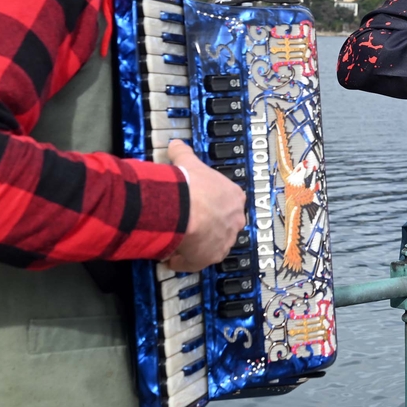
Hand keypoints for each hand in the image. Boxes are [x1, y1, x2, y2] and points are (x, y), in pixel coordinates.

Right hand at [164, 139, 246, 271]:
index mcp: (234, 196)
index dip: (211, 204)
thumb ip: (182, 152)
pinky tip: (172, 257)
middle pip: (222, 224)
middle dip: (207, 225)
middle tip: (188, 224)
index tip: (198, 205)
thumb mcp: (188, 162)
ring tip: (178, 241)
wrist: (185, 210)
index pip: (227, 201)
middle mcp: (235, 220)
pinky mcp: (212, 257)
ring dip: (197, 244)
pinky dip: (184, 261)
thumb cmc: (190, 185)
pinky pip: (197, 262)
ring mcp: (226, 240)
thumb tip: (175, 144)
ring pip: (211, 244)